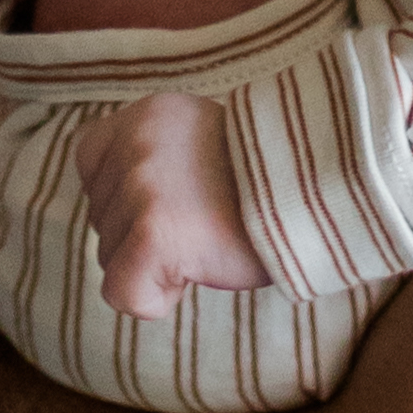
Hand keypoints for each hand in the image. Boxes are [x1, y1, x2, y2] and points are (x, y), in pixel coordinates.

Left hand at [76, 91, 268, 318]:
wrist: (322, 187)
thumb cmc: (269, 181)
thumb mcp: (199, 141)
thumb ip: (155, 160)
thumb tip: (125, 217)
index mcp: (147, 113)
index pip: (90, 159)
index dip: (124, 190)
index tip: (176, 194)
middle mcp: (137, 142)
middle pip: (101, 217)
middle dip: (142, 231)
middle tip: (206, 217)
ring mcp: (142, 187)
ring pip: (110, 257)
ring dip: (154, 263)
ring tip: (209, 237)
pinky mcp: (153, 234)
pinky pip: (123, 293)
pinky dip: (156, 299)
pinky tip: (198, 269)